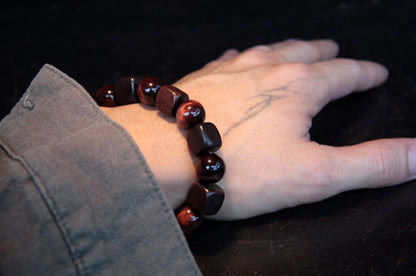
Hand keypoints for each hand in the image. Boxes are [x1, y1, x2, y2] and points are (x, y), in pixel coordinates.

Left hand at [102, 39, 415, 219]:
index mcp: (298, 88)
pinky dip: (241, 56)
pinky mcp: (199, 80)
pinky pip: (227, 59)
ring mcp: (228, 71)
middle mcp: (264, 70)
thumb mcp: (314, 174)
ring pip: (266, 51)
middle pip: (303, 54)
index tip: (374, 72)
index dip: (362, 74)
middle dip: (324, 53)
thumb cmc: (237, 169)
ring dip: (286, 48)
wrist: (162, 157)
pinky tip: (238, 56)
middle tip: (335, 50)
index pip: (342, 75)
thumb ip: (370, 163)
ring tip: (296, 47)